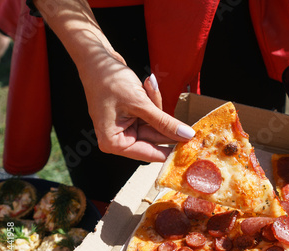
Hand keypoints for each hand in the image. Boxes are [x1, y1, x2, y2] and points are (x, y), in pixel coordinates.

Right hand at [78, 49, 194, 161]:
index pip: (150, 154)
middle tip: (182, 116)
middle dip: (165, 122)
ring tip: (147, 87)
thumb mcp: (140, 103)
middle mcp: (119, 139)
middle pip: (155, 138)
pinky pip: (152, 114)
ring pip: (156, 124)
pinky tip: (146, 85)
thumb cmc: (109, 81)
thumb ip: (164, 122)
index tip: (192, 148)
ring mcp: (126, 127)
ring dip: (156, 105)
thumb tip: (186, 135)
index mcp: (114, 143)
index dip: (171, 151)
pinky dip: (152, 100)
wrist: (96, 58)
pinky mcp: (132, 116)